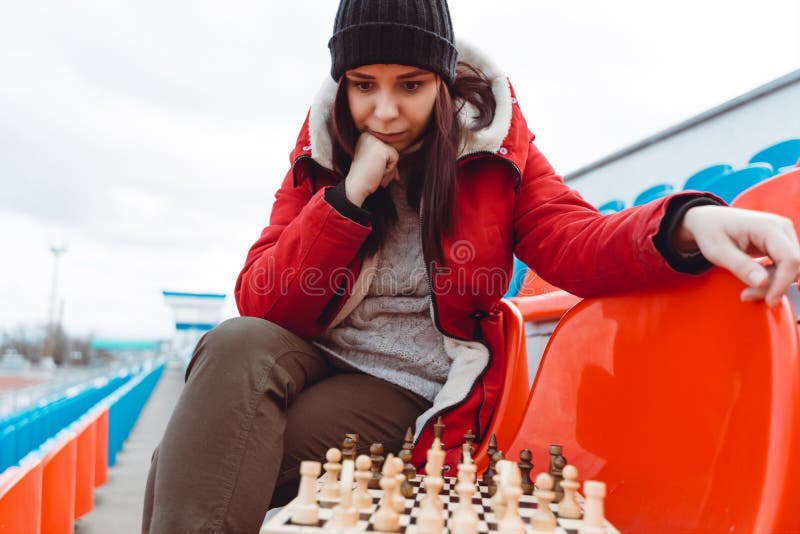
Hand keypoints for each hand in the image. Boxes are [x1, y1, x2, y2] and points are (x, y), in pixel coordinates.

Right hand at [344, 132, 399, 205]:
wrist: (356, 187)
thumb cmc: (365, 177)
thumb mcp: (375, 161)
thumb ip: (386, 154)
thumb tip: (413, 147)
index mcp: (364, 136)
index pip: (385, 147)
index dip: (386, 162)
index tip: (379, 172)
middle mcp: (368, 135)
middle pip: (390, 150)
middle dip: (389, 167)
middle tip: (378, 177)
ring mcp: (374, 141)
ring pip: (394, 155)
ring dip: (389, 170)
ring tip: (377, 175)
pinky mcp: (381, 149)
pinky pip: (395, 159)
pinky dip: (390, 170)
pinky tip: (378, 173)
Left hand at [677, 205, 799, 306]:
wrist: (707, 220)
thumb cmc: (710, 231)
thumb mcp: (718, 252)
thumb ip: (741, 266)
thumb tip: (762, 283)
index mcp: (768, 226)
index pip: (790, 259)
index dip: (783, 283)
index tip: (769, 301)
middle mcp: (782, 228)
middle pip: (794, 265)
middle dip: (776, 286)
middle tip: (747, 295)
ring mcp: (784, 235)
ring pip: (792, 268)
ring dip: (774, 284)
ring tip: (747, 291)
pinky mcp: (781, 244)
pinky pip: (786, 266)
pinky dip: (773, 279)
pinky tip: (753, 282)